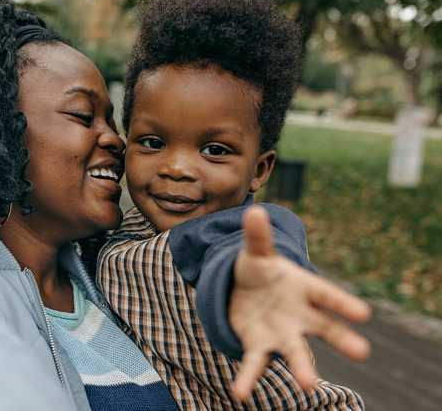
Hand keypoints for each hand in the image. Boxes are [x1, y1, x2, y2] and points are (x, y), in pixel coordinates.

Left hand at [229, 206, 370, 400]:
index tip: (364, 314)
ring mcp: (282, 333)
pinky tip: (240, 394)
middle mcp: (300, 315)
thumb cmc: (258, 269)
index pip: (327, 294)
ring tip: (308, 385)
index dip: (343, 303)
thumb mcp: (256, 253)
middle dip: (342, 339)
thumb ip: (257, 237)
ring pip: (296, 352)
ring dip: (303, 368)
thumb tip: (253, 211)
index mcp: (304, 288)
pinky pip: (255, 363)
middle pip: (324, 328)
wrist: (242, 290)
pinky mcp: (259, 345)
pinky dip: (248, 378)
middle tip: (362, 352)